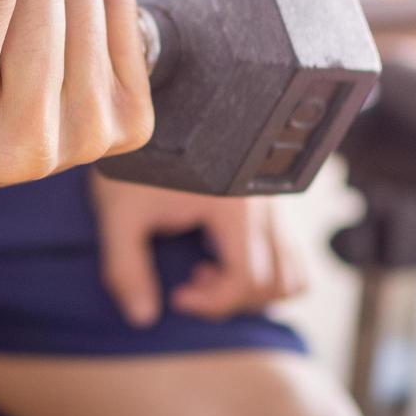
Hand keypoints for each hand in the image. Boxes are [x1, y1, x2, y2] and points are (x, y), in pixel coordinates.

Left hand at [90, 172, 307, 327]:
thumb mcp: (120, 214)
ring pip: (295, 267)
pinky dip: (265, 265)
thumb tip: (143, 318)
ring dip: (256, 286)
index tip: (178, 295)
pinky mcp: (269, 195)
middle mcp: (266, 203)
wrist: (153, 97)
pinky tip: (221, 250)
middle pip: (279, 282)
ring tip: (210, 267)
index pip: (250, 281)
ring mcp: (273, 199)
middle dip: (234, 298)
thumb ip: (127, 269)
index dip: (213, 304)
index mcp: (235, 207)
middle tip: (191, 282)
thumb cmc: (135, 154)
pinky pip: (289, 246)